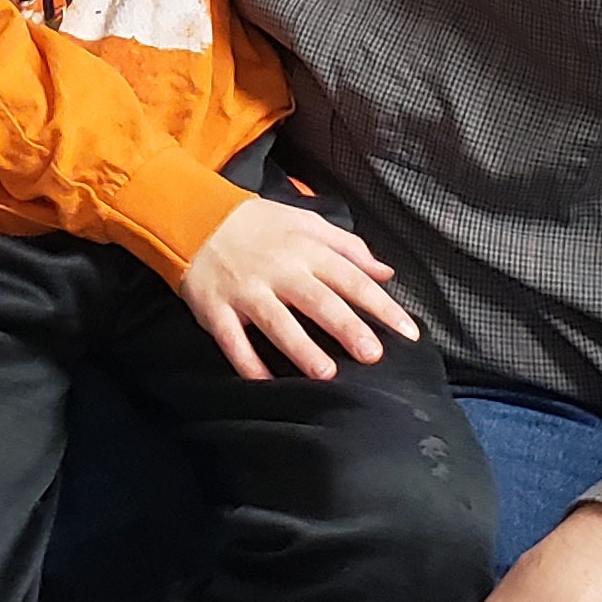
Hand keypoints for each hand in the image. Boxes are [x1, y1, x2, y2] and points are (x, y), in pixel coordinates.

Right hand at [177, 197, 419, 382]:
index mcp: (304, 249)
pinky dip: (247, 363)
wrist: (193, 218)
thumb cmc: (258, 225)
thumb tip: (386, 272)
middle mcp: (278, 271)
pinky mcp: (216, 309)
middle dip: (347, 328)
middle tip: (372, 355)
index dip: (381, 305)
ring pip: (277, 323)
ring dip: (301, 349)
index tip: (408, 331)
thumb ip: (347, 246)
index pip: (350, 278)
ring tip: (326, 375)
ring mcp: (246, 292)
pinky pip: (232, 341)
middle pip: (318, 301)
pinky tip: (266, 383)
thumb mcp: (305, 221)